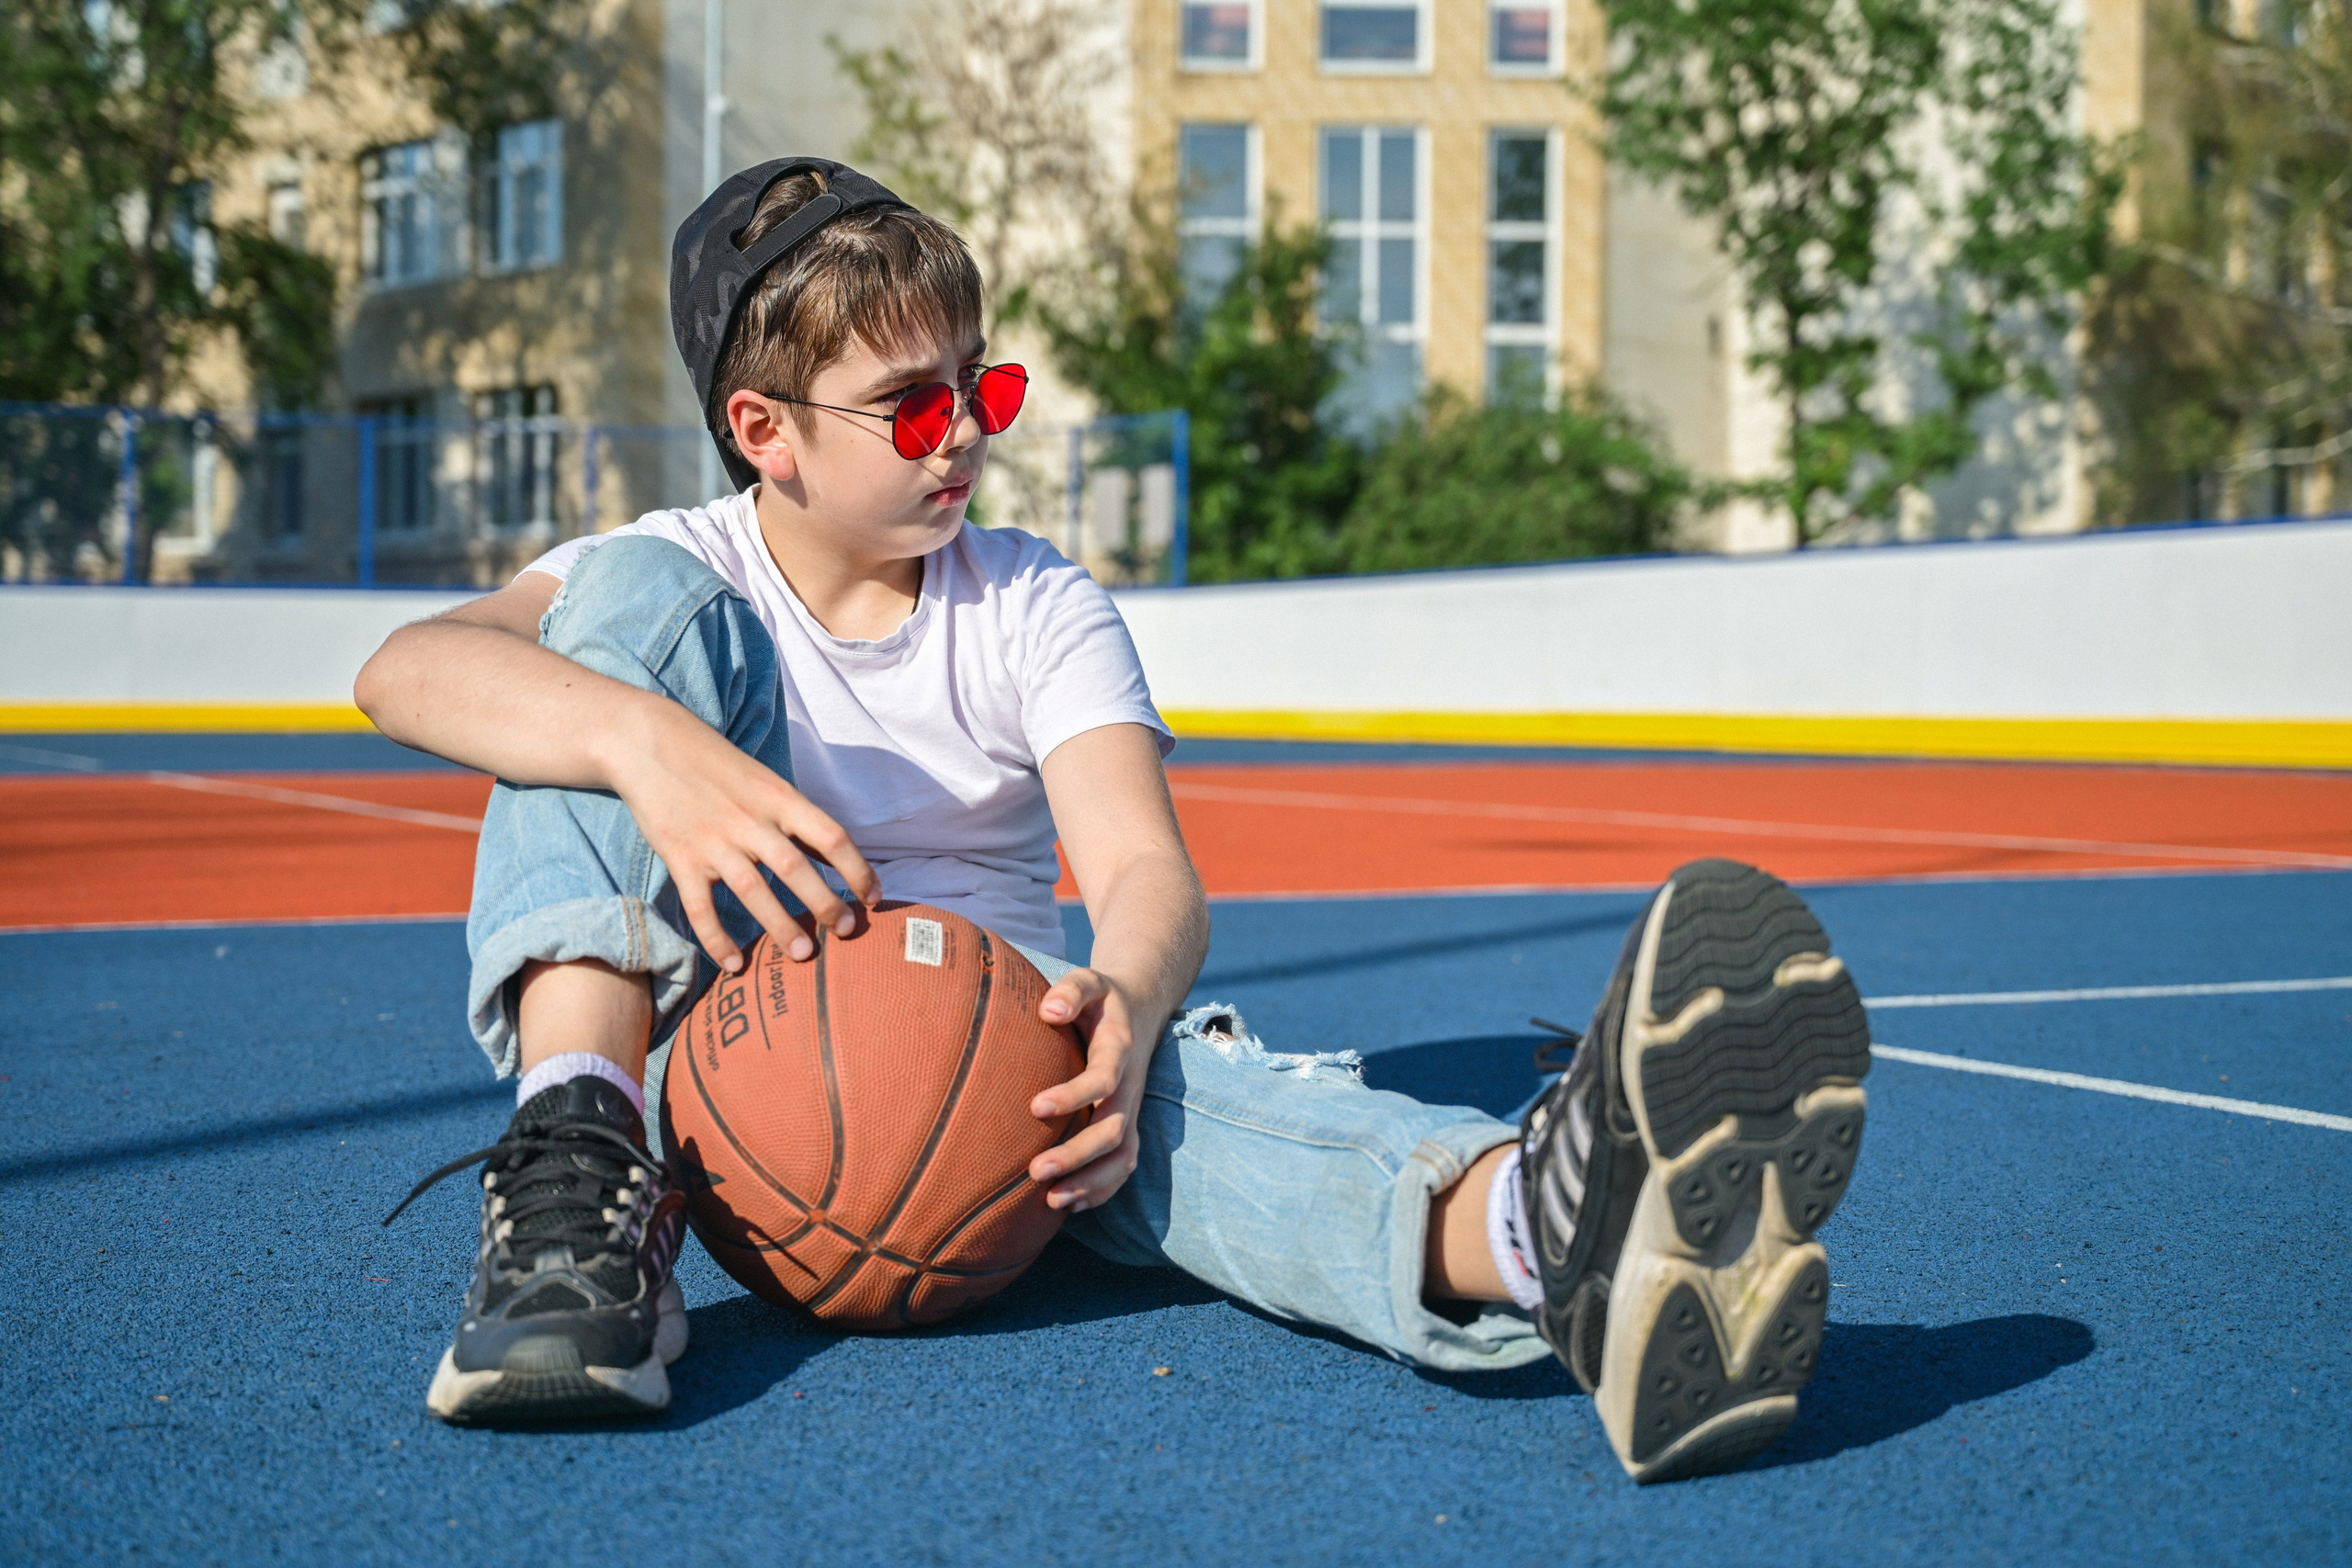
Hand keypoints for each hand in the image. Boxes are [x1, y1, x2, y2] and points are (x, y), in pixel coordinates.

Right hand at [605, 697, 880, 970]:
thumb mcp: (765, 780)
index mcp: (778, 797)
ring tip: (802, 955)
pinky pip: (701, 908)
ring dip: (780, 926)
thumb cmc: (716, 764)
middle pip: (795, 868)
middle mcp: (749, 819)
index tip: (875, 897)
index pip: (831, 836)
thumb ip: (795, 818)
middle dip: (825, 905)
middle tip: (846, 932)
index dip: (859, 869)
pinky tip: (734, 965)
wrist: (648, 744)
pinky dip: (717, 940)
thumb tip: (834, 858)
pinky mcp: (680, 859)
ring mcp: (713, 841)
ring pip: (753, 891)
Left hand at [1026, 968, 1156, 1212]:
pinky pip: (1123, 1166)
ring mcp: (1131, 1111)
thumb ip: (1071, 990)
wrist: (1142, 1008)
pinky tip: (1068, 1205)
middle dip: (1077, 1155)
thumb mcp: (1089, 981)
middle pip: (1113, 1130)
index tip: (1036, 1107)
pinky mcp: (1127, 1126)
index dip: (1074, 1095)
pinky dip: (1101, 1190)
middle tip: (1035, 1171)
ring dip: (1090, 1183)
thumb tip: (1049, 1010)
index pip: (1103, 1079)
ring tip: (1052, 1201)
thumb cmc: (1102, 998)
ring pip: (1123, 1157)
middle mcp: (1130, 1087)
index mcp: (1119, 1050)